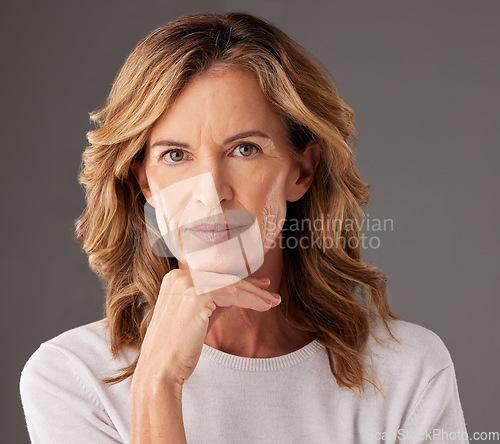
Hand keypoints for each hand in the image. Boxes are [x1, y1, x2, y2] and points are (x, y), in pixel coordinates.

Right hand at [134, 268, 280, 387]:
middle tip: (270, 293)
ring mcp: (187, 284)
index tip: (259, 285)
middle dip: (251, 286)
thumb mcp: (198, 317)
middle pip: (224, 279)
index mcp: (175, 278)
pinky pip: (233, 295)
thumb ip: (215, 301)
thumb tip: (238, 292)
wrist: (160, 371)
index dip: (239, 281)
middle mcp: (179, 276)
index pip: (214, 277)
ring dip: (256, 294)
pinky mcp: (197, 296)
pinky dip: (251, 300)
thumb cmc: (178, 349)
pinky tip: (264, 307)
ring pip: (232, 285)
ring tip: (273, 301)